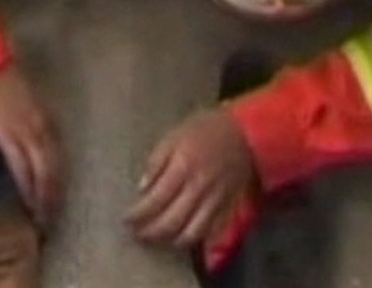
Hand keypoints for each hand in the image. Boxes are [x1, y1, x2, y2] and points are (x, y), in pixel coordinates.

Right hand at [0, 64, 63, 227]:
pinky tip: (28, 203)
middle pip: (55, 167)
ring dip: (45, 197)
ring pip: (44, 172)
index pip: (56, 155)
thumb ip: (24, 118)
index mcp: (44, 118)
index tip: (57, 196)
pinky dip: (28, 188)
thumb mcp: (18, 100)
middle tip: (52, 216)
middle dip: (55, 194)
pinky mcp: (9, 136)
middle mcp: (42, 127)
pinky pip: (23, 169)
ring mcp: (28, 132)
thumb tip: (19, 134)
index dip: (57, 178)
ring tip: (43, 217)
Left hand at [125, 108, 256, 247]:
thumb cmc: (204, 130)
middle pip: (171, 222)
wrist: (245, 133)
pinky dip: (194, 239)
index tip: (126, 219)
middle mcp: (199, 188)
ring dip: (170, 240)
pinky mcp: (228, 208)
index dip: (138, 214)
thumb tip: (141, 189)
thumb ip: (155, 162)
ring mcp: (215, 201)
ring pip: (191, 233)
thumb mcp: (173, 136)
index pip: (155, 200)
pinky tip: (180, 238)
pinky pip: (210, 232)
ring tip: (155, 239)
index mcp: (183, 167)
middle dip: (150, 232)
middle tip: (136, 234)